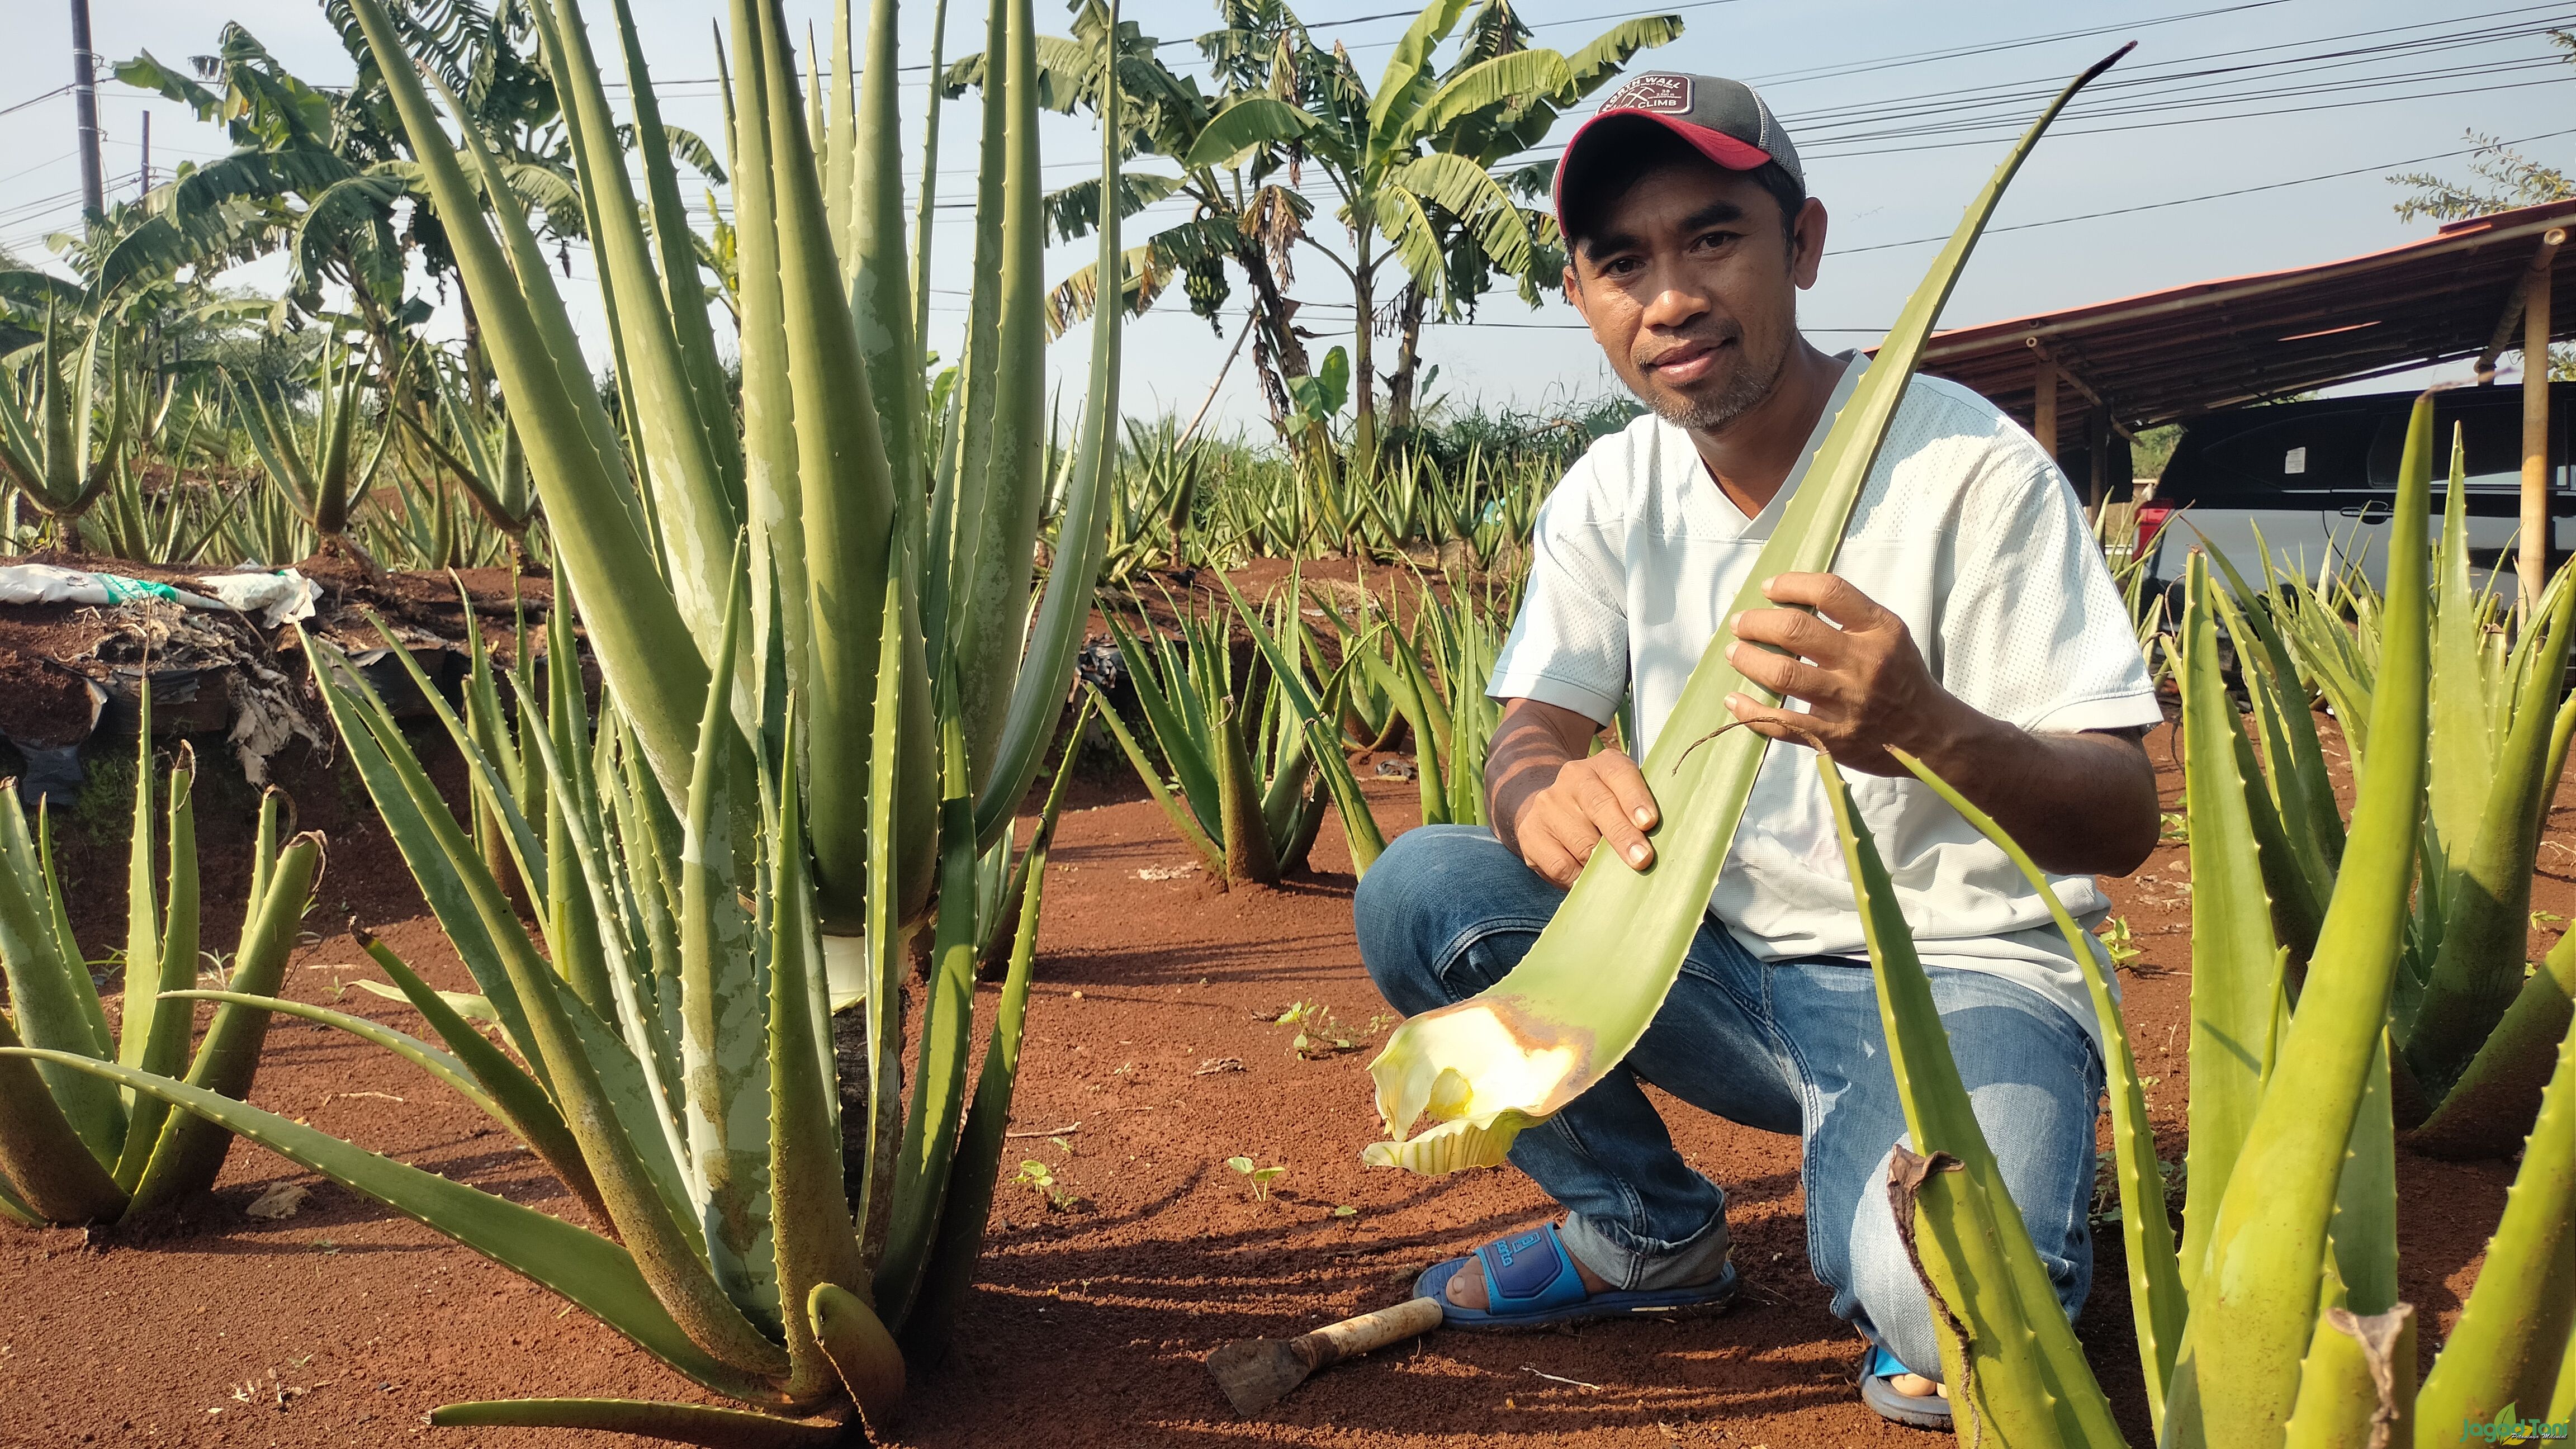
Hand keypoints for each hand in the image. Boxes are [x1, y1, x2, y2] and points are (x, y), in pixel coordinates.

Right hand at [1497, 746, 1661, 889]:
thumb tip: (1656, 851)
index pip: (1619, 774)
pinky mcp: (1530, 832)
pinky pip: (1560, 864)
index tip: (1649, 823)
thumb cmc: (1606, 809)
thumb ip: (1640, 813)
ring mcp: (1548, 804)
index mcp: (1603, 765)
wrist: (1554, 807)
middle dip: (1622, 836)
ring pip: (1580, 841)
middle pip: (1599, 806)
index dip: (1635, 798)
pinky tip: (1590, 880)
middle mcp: (1573, 778)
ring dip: (1602, 864)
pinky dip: (1579, 878)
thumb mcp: (1624, 797)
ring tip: (1617, 876)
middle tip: (1642, 859)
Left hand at [1721, 572, 1968, 775]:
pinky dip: (1750, 711)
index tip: (1768, 588)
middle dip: (1757, 623)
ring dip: (1748, 660)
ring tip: (1735, 653)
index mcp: (1880, 630)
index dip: (1790, 584)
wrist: (1929, 734)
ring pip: (1783, 674)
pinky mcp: (1833, 736)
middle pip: (1796, 631)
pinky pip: (1781, 722)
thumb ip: (1848, 615)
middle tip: (1740, 623)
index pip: (1829, 592)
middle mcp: (1864, 663)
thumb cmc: (1900, 676)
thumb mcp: (1888, 635)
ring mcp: (1848, 701)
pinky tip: (1734, 700)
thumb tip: (1788, 598)